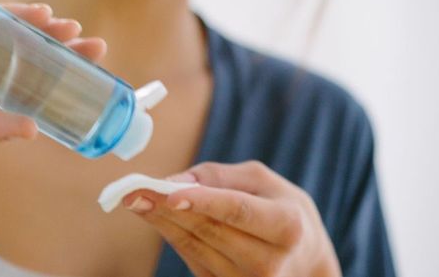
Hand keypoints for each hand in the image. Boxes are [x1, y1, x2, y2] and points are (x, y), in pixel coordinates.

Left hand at [123, 161, 341, 276]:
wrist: (304, 261)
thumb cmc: (283, 211)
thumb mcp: (264, 182)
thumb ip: (221, 177)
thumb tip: (177, 180)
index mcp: (286, 226)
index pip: (237, 211)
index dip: (202, 201)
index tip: (168, 192)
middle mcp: (270, 261)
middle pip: (210, 231)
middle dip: (168, 208)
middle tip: (134, 189)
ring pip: (195, 248)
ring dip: (162, 222)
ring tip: (135, 199)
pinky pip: (193, 260)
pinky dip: (171, 235)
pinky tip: (154, 216)